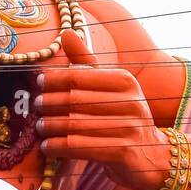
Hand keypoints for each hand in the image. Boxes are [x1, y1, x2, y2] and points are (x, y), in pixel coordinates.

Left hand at [35, 30, 167, 189]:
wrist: (154, 156)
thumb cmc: (124, 118)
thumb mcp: (110, 88)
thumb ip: (87, 63)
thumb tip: (66, 33)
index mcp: (126, 81)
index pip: (79, 76)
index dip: (55, 79)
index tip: (39, 83)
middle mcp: (131, 102)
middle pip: (75, 100)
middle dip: (50, 103)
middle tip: (36, 106)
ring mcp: (129, 128)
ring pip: (75, 124)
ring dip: (50, 126)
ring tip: (39, 127)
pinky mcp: (124, 152)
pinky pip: (80, 147)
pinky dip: (58, 147)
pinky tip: (47, 146)